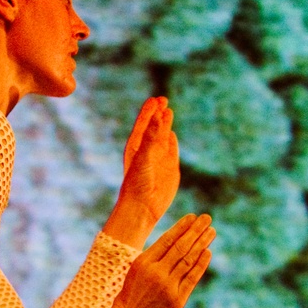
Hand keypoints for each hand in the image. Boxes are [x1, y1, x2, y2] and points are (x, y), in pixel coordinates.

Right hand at [101, 213, 213, 307]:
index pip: (167, 239)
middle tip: (207, 218)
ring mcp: (167, 286)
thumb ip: (153, 261)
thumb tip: (175, 246)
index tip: (193, 217)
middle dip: (196, 230)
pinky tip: (208, 252)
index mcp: (143, 262)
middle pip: (181, 246)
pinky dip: (201, 264)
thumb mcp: (135, 273)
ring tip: (211, 231)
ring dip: (202, 243)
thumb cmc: (128, 299)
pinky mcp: (177, 300)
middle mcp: (156, 272)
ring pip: (188, 259)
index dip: (182, 227)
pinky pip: (192, 277)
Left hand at [103, 98, 179, 249]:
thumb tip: (160, 116)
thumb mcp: (143, 157)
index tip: (155, 99)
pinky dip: (171, 141)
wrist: (144, 208)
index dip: (149, 111)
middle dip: (158, 113)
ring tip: (169, 111)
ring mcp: (159, 159)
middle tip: (163, 99)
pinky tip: (171, 134)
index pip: (143, 123)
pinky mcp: (170, 169)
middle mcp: (147, 151)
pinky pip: (171, 150)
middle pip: (153, 127)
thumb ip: (151, 137)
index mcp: (136, 147)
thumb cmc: (138, 184)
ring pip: (162, 137)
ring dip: (165, 124)